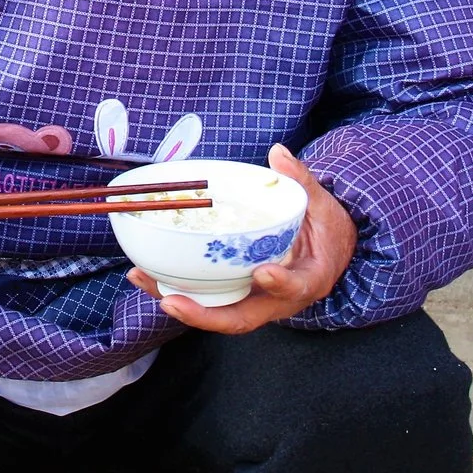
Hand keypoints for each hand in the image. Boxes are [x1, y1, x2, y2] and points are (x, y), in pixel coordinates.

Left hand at [129, 144, 355, 333]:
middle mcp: (277, 301)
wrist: (328, 255)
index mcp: (308, 279)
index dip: (280, 285)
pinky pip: (205, 299)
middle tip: (172, 301)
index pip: (295, 288)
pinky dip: (175, 288)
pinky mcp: (235, 296)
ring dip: (178, 301)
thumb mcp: (322, 205)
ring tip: (143, 279)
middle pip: (241, 319)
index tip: (264, 273)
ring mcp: (253, 302)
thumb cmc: (325, 231)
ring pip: (215, 313)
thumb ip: (301, 181)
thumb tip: (278, 153)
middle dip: (204, 314)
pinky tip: (145, 273)